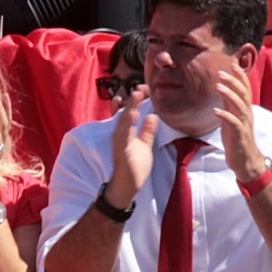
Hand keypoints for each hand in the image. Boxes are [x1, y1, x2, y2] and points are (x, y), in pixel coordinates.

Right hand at [104, 85, 156, 208]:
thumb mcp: (145, 145)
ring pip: (123, 120)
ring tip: (136, 94)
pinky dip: (127, 123)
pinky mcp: (120, 149)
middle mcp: (121, 133)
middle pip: (125, 111)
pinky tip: (132, 114)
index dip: (136, 100)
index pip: (130, 111)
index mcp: (127, 131)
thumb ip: (147, 131)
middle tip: (141, 86)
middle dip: (133, 99)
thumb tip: (152, 116)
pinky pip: (123, 134)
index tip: (144, 88)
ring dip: (129, 107)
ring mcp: (119, 141)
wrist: (128, 185)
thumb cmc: (135, 166)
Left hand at [214, 67, 264, 179]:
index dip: (240, 76)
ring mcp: (244, 125)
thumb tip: (223, 88)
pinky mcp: (239, 135)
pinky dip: (225, 116)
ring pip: (239, 106)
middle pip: (243, 94)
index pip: (245, 89)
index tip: (233, 64)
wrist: (245, 160)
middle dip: (234, 81)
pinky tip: (215, 110)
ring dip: (229, 95)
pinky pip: (234, 123)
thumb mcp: (232, 117)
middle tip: (221, 72)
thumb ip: (229, 104)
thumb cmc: (237, 138)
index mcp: (245, 109)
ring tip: (218, 86)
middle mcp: (247, 114)